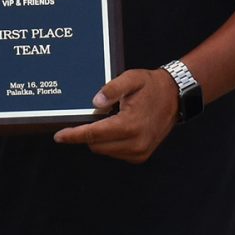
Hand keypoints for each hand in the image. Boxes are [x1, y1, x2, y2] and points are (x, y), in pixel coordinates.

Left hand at [52, 67, 177, 162]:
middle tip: (95, 116)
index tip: (59, 136)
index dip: (74, 135)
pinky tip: (119, 127)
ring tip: (112, 119)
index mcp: (130, 125)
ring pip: (104, 150)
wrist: (175, 97)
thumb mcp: (131, 78)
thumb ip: (112, 89)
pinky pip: (115, 153)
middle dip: (88, 133)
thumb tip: (95, 103)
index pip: (94, 134)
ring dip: (100, 138)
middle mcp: (135, 143)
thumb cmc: (151, 86)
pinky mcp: (140, 156)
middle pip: (96, 145)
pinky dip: (110, 143)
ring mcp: (139, 152)